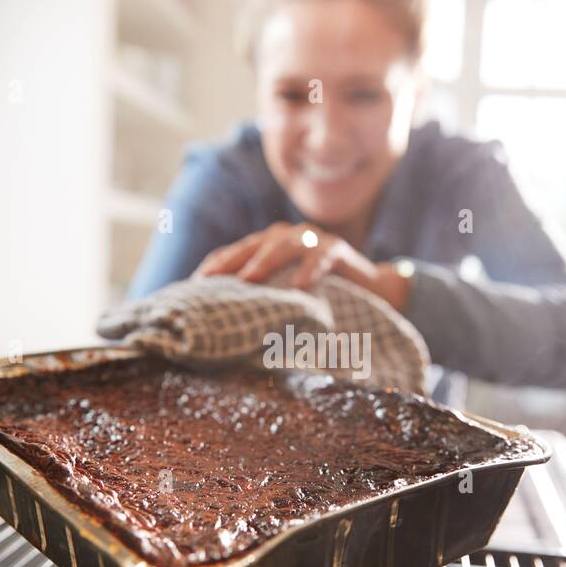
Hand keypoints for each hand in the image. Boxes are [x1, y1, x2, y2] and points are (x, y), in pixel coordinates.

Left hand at [193, 221, 411, 310]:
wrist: (371, 289)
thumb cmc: (319, 296)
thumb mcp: (284, 297)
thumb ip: (261, 301)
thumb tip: (223, 328)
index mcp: (267, 247)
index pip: (234, 252)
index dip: (215, 265)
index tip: (194, 284)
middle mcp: (286, 237)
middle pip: (252, 245)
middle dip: (231, 261)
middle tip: (212, 280)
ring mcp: (312, 239)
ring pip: (283, 244)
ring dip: (265, 261)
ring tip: (249, 279)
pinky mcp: (337, 248)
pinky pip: (321, 256)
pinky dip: (310, 268)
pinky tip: (300, 285)